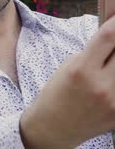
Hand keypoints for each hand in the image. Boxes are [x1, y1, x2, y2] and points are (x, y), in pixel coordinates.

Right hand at [20, 16, 114, 147]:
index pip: (109, 37)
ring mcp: (114, 102)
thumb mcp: (68, 67)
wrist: (54, 127)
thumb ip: (93, 52)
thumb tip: (114, 37)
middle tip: (113, 48)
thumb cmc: (57, 93)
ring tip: (108, 65)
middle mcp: (101, 85)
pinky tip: (108, 79)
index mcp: (81, 69)